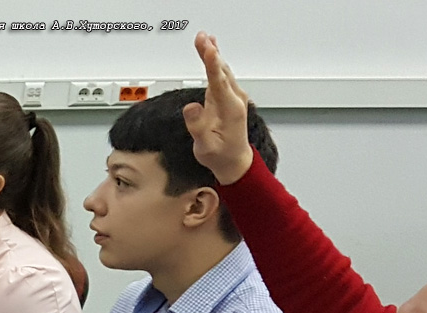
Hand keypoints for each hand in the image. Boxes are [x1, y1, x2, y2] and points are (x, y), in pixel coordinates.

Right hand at [183, 31, 253, 184]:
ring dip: (213, 53)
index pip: (219, 82)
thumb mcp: (205, 148)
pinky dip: (215, 60)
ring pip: (222, 70)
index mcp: (230, 110)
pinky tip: (211, 50)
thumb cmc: (221, 156)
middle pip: (221, 71)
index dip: (212, 64)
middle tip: (201, 37)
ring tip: (204, 38)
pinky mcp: (228, 97)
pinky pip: (221, 74)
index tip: (208, 49)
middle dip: (211, 53)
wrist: (234, 162)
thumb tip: (192, 107)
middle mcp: (234, 101)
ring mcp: (233, 97)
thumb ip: (198, 127)